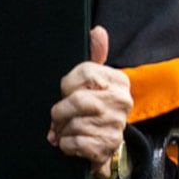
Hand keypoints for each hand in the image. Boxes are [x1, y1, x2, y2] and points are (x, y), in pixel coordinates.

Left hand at [48, 26, 131, 178]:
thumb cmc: (94, 108)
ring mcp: (116, 125)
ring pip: (74, 124)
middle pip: (77, 100)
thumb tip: (98, 31)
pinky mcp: (108, 146)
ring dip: (62, 130)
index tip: (66, 92)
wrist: (103, 145)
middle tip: (57, 116)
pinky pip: (75, 142)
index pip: (86, 73)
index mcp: (118, 81)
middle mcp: (122, 102)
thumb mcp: (94, 80)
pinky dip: (66, 144)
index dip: (67, 84)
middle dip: (59, 111)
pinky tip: (71, 142)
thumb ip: (95, 55)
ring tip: (65, 130)